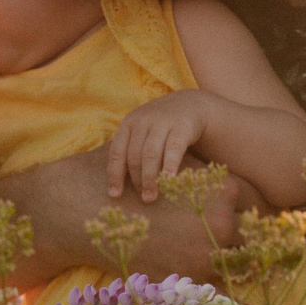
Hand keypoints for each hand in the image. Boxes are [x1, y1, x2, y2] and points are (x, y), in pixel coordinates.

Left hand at [107, 89, 216, 203]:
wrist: (190, 105)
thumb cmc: (161, 127)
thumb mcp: (143, 132)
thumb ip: (132, 151)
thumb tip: (119, 186)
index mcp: (128, 124)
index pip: (117, 153)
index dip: (115, 175)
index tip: (115, 195)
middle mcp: (143, 121)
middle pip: (134, 156)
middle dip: (136, 180)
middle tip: (143, 199)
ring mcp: (162, 122)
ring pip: (151, 154)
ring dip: (149, 178)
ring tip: (151, 197)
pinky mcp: (181, 127)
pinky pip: (173, 149)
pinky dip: (169, 166)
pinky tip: (169, 180)